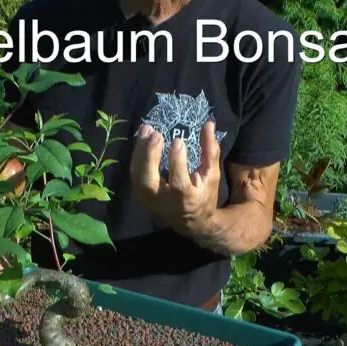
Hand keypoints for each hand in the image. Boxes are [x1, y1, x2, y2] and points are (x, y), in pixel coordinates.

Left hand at [130, 121, 221, 237]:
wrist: (190, 221)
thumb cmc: (203, 195)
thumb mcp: (212, 175)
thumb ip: (210, 150)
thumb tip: (208, 123)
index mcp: (184, 199)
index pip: (178, 182)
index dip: (177, 161)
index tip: (178, 141)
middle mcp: (162, 201)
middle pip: (148, 180)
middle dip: (149, 155)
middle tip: (156, 133)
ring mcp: (148, 199)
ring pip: (137, 175)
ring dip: (139, 151)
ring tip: (147, 129)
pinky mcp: (140, 194)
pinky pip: (135, 173)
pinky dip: (137, 155)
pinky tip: (142, 139)